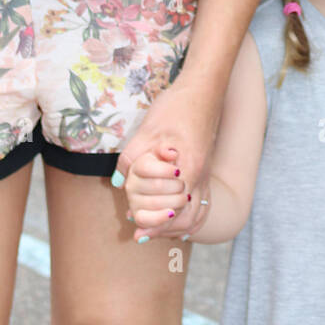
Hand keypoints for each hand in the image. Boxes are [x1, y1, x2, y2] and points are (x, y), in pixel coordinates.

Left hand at [114, 80, 219, 241]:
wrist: (202, 91)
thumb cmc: (175, 107)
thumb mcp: (147, 130)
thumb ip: (132, 157)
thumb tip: (119, 184)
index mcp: (187, 168)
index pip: (173, 210)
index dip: (153, 224)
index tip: (136, 230)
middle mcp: (200, 176)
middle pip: (187, 219)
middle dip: (163, 229)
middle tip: (141, 233)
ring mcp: (206, 175)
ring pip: (197, 215)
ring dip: (176, 228)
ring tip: (154, 231)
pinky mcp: (205, 171)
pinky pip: (203, 205)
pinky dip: (190, 219)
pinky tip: (175, 221)